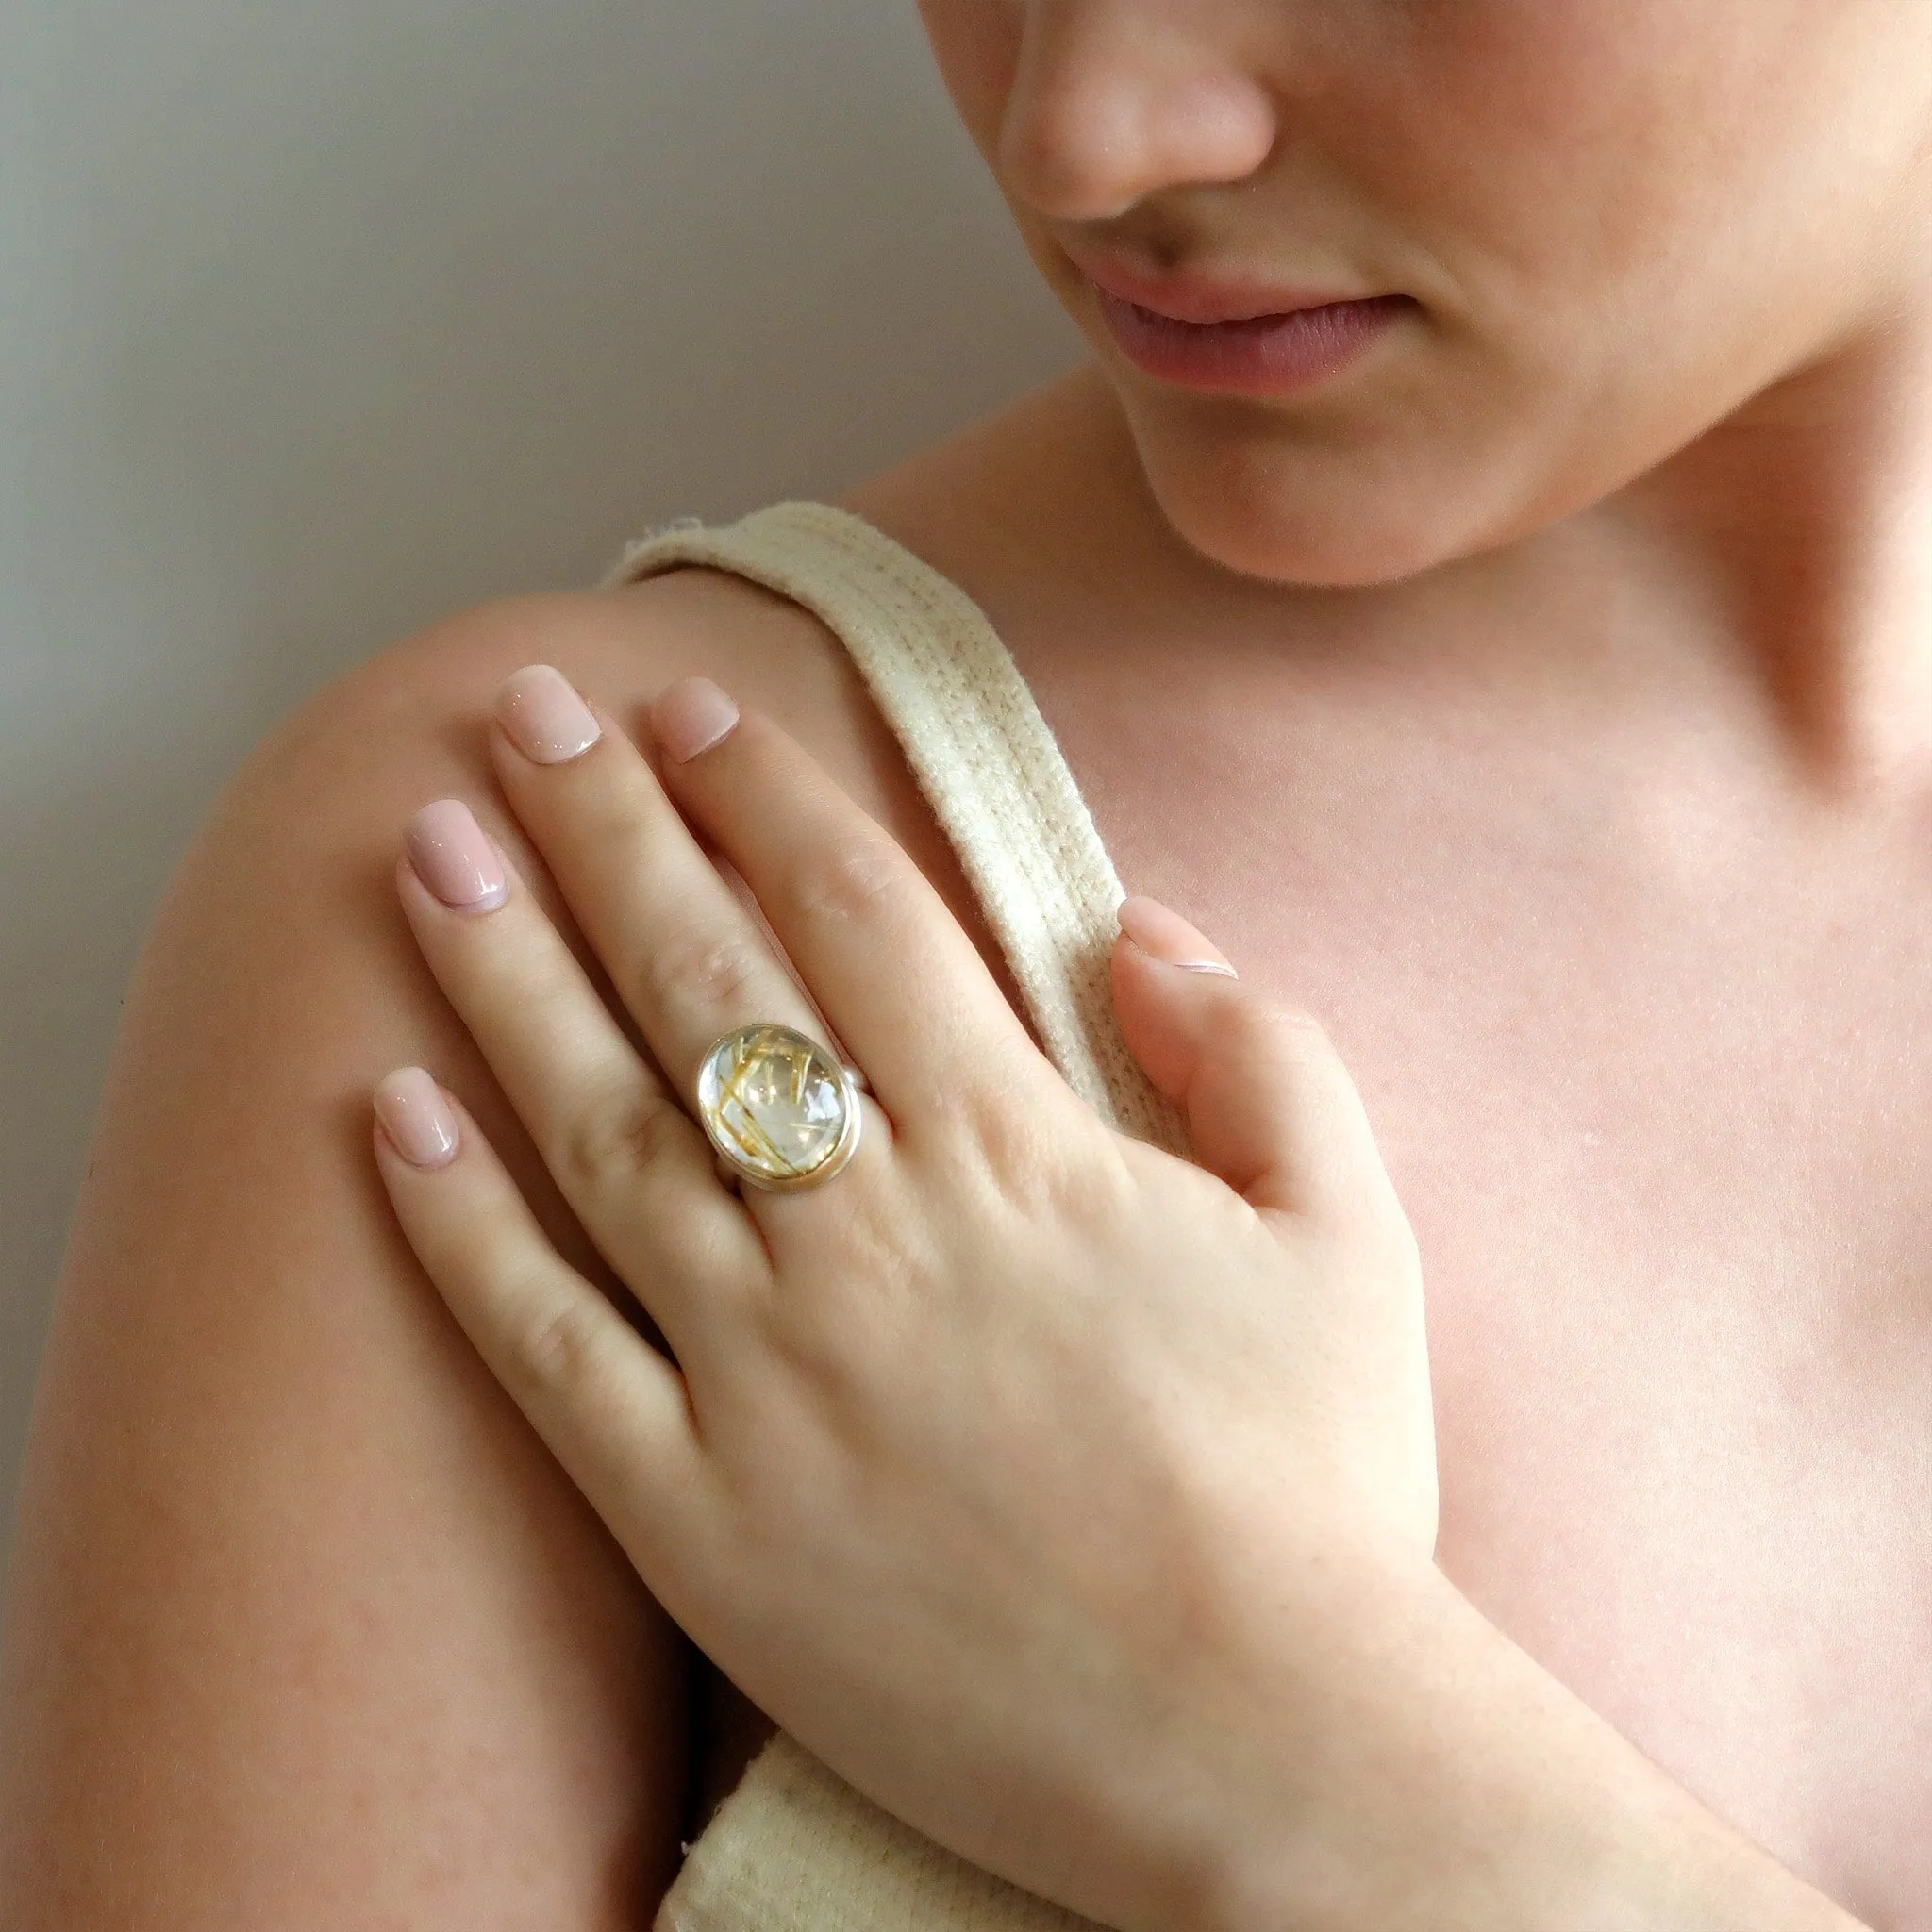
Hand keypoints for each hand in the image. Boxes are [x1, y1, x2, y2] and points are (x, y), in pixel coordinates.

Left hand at [370, 663, 1438, 1928]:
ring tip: (427, 855)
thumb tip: (1143, 931)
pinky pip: (548, 1345)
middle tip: (516, 710)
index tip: (689, 710)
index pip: (854, 917)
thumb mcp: (1348, 1236)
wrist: (1261, 1748)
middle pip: (705, 982)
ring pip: (600, 1128)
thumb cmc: (1316, 1487)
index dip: (762, 795)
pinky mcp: (697, 1512)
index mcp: (1016, 1150)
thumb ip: (1259, 1052)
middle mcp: (869, 1229)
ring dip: (504, 977)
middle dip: (604, 828)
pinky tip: (387, 1117)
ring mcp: (766, 1369)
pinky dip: (458, 1228)